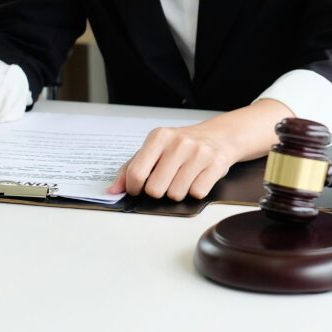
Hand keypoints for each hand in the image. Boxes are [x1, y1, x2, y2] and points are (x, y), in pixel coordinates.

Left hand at [106, 98, 292, 200]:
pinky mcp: (216, 165)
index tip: (139, 188)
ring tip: (183, 178)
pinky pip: (197, 193)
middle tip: (166, 181)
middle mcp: (179, 142)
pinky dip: (195, 192)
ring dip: (178, 193)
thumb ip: (130, 169)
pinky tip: (197, 179)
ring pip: (176, 194)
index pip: (136, 173)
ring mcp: (199, 153)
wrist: (219, 136)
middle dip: (158, 192)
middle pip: (155, 189)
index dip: (134, 188)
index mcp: (159, 136)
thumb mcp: (155, 150)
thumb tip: (112, 190)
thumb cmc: (181, 146)